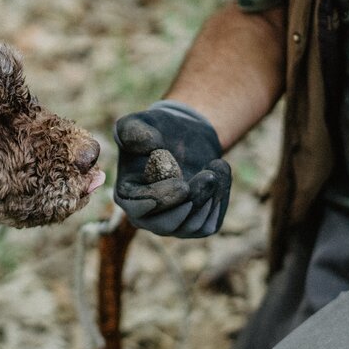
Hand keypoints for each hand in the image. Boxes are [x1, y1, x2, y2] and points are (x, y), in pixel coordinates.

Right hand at [114, 100, 230, 236]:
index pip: (138, 210)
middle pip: (166, 225)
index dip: (159, 200)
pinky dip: (219, 199)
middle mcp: (147, 217)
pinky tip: (220, 171)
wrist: (181, 134)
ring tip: (216, 165)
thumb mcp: (137, 123)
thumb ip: (133, 132)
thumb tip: (151, 146)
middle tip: (206, 176)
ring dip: (208, 197)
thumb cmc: (154, 129)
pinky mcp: (195, 225)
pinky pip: (209, 224)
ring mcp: (172, 224)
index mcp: (127, 196)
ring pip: (191, 225)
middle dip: (190, 201)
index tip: (180, 185)